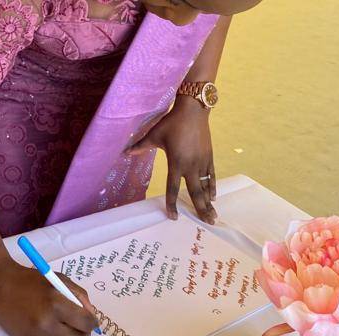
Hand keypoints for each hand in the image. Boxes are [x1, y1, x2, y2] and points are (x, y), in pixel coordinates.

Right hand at [0, 260, 98, 335]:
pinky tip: (43, 323)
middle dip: (84, 335)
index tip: (90, 320)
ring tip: (62, 323)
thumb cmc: (30, 280)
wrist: (0, 285)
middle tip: (81, 326)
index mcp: (56, 304)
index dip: (92, 322)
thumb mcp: (59, 280)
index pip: (86, 323)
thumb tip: (91, 314)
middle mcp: (46, 323)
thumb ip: (79, 296)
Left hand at [129, 96, 216, 223]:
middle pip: (196, 192)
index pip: (173, 189)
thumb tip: (125, 152)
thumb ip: (140, 146)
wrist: (193, 110)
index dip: (172, 204)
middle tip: (207, 223)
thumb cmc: (172, 122)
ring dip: (209, 201)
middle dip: (201, 208)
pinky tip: (213, 197)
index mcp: (176, 163)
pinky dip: (212, 186)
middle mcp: (191, 166)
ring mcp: (202, 162)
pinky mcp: (209, 156)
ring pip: (206, 186)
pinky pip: (212, 176)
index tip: (173, 217)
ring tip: (213, 215)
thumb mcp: (154, 135)